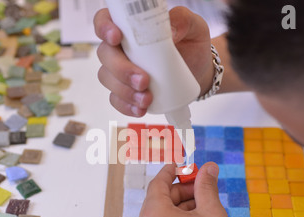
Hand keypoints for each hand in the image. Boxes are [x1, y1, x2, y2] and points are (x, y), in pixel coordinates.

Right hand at [94, 7, 214, 117]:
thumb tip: (170, 32)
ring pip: (107, 78)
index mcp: (130, 26)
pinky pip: (116, 99)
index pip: (105, 20)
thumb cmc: (192, 45)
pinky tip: (140, 109)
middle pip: (105, 54)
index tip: (117, 38)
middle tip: (143, 80)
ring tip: (147, 98)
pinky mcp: (126, 90)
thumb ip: (183, 20)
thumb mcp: (194, 26)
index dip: (104, 27)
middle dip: (121, 69)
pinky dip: (126, 106)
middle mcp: (120, 47)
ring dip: (124, 91)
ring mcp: (120, 70)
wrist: (199, 72)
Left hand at [132, 163, 259, 216]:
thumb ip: (206, 185)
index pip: (157, 184)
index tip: (181, 165)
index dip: (171, 171)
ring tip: (203, 206)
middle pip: (158, 201)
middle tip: (200, 187)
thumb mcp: (212, 212)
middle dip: (180, 191)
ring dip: (179, 208)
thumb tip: (208, 168)